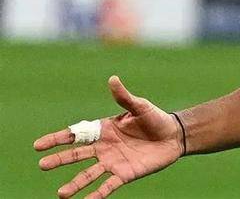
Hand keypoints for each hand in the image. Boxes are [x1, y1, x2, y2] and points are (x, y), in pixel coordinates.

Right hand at [34, 76, 182, 197]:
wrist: (174, 136)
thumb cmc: (156, 119)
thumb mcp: (140, 107)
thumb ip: (124, 97)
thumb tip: (113, 79)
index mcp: (103, 130)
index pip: (75, 135)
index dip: (57, 139)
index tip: (38, 145)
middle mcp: (104, 148)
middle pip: (77, 155)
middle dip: (59, 160)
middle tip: (42, 165)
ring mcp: (113, 162)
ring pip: (89, 174)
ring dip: (75, 184)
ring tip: (61, 194)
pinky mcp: (125, 174)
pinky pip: (108, 185)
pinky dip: (97, 194)